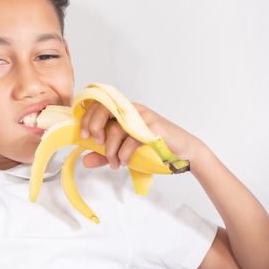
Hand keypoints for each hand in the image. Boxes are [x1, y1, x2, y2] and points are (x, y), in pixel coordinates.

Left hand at [78, 101, 204, 170]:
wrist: (185, 153)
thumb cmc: (156, 150)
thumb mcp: (125, 153)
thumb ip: (105, 155)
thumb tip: (85, 160)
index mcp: (125, 112)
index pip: (99, 104)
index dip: (87, 118)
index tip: (83, 136)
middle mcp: (133, 111)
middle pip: (104, 108)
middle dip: (94, 126)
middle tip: (96, 143)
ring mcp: (144, 118)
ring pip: (116, 129)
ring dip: (111, 151)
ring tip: (115, 164)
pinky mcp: (153, 128)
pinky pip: (131, 140)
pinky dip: (125, 154)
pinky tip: (126, 162)